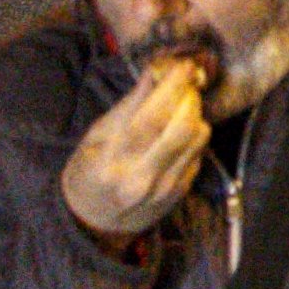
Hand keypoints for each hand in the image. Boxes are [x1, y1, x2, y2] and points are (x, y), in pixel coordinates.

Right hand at [60, 49, 214, 241]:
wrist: (93, 222)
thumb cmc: (89, 172)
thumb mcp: (95, 137)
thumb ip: (128, 106)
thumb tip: (155, 72)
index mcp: (111, 162)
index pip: (150, 118)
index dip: (171, 87)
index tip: (181, 65)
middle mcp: (141, 178)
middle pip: (182, 126)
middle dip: (189, 97)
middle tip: (184, 83)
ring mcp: (165, 188)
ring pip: (198, 137)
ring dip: (195, 113)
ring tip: (180, 107)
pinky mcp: (181, 192)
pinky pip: (200, 152)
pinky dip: (195, 134)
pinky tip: (179, 131)